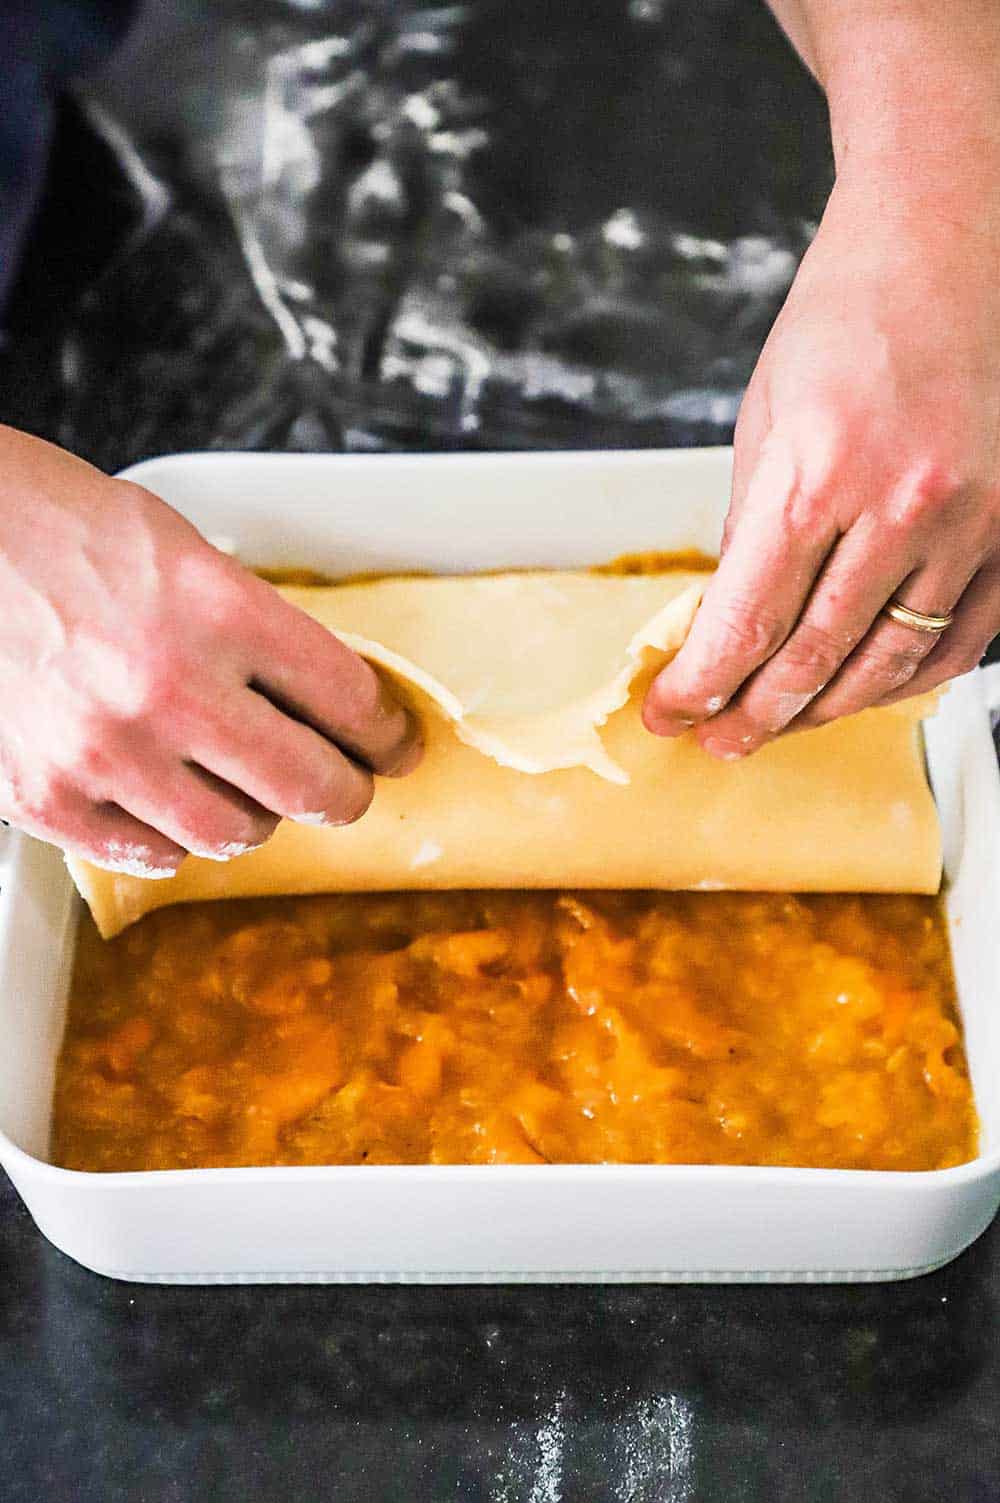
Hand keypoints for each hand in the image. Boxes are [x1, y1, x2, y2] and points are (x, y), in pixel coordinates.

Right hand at [0, 427, 420, 874]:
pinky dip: (171, 839)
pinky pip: (145, 853)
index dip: (386, 733)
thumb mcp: (181, 548)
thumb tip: (316, 696)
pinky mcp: (44, 795)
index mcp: (218, 609)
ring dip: (255, 818)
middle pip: (309, 785)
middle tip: (344, 787)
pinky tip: (170, 810)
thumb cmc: (55, 524)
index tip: (393, 745)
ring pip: (232, 835)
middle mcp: (170, 688)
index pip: (348, 699)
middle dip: (343, 792)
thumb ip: (251, 625)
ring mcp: (104, 751)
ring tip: (247, 793)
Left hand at [644, 180, 999, 756]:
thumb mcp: (762, 425)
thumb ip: (749, 533)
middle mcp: (898, 505)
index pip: (744, 623)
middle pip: (812, 657)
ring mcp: (968, 520)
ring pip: (888, 661)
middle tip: (719, 739)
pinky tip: (867, 690)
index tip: (670, 714)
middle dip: (752, 713)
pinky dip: (909, 678)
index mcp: (815, 473)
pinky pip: (961, 639)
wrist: (944, 248)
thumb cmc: (845, 320)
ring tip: (781, 726)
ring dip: (825, 710)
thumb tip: (728, 622)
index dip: (700, 687)